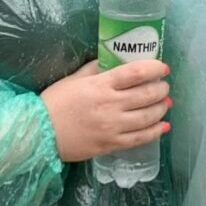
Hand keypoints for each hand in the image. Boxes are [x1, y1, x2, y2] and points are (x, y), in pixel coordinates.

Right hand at [41, 60, 170, 162]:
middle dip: (161, 89)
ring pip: (147, 117)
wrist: (40, 133)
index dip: (154, 69)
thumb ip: (95, 69)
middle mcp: (110, 105)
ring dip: (161, 108)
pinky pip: (140, 138)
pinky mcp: (111, 144)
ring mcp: (112, 126)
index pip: (135, 73)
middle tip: (164, 86)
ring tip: (166, 103)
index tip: (163, 68)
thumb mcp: (74, 79)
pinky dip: (155, 132)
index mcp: (100, 85)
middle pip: (146, 95)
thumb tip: (113, 61)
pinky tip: (164, 127)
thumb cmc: (55, 102)